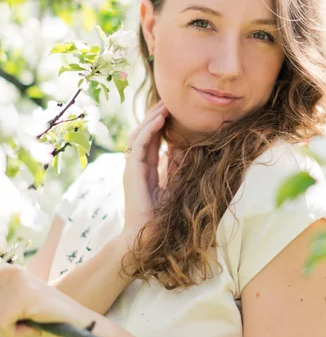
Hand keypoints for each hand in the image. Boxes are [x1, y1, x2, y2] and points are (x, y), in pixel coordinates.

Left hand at [0, 260, 92, 336]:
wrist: (77, 326)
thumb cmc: (44, 321)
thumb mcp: (13, 312)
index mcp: (9, 271)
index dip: (1, 304)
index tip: (19, 311)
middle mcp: (12, 271)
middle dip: (4, 321)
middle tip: (25, 320)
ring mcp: (18, 282)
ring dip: (8, 328)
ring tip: (30, 323)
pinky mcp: (24, 297)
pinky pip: (3, 326)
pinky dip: (17, 332)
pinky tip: (35, 325)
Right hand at [122, 99, 187, 242]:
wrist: (148, 236)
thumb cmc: (162, 217)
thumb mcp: (174, 186)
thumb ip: (176, 168)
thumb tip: (184, 149)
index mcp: (146, 170)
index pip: (151, 141)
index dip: (160, 125)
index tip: (172, 111)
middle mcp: (136, 166)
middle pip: (143, 134)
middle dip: (154, 116)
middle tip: (168, 101)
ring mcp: (132, 168)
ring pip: (138, 135)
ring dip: (151, 119)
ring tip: (164, 106)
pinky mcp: (131, 171)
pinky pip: (138, 144)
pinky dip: (148, 130)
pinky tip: (159, 120)